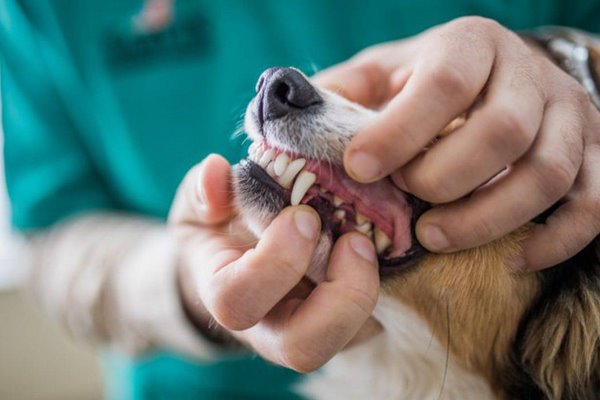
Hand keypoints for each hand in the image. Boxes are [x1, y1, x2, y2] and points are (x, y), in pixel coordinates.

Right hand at [169, 154, 380, 371]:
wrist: (238, 263)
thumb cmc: (220, 232)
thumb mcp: (201, 206)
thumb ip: (204, 191)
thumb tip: (215, 171)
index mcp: (226, 295)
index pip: (239, 301)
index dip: (275, 262)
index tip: (303, 215)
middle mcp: (269, 328)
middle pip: (303, 349)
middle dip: (337, 295)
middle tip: (354, 240)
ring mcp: (310, 331)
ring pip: (347, 341)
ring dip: (367, 291)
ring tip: (367, 241)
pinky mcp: (345, 325)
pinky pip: (373, 322)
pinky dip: (387, 286)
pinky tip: (383, 245)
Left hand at [314, 17, 599, 270]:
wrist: (494, 77)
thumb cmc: (424, 84)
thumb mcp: (377, 76)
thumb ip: (337, 96)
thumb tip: (283, 125)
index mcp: (470, 46)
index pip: (445, 83)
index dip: (401, 130)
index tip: (360, 168)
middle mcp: (528, 74)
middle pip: (502, 132)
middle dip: (446, 178)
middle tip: (407, 203)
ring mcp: (570, 115)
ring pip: (549, 173)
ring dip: (489, 217)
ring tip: (436, 237)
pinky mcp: (594, 156)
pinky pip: (592, 205)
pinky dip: (555, 240)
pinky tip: (511, 260)